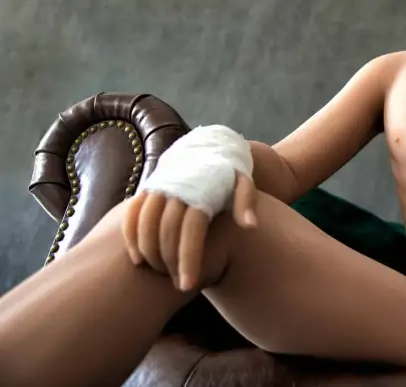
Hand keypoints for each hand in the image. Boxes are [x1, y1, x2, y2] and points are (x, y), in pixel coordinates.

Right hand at [121, 171, 257, 291]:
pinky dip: (129, 235)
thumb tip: (250, 226)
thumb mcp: (244, 182)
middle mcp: (176, 188)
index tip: (188, 285)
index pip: (192, 231)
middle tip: (176, 286)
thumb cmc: (229, 173)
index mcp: (201, 190)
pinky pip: (131, 213)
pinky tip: (137, 258)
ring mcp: (158, 187)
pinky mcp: (147, 187)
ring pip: (144, 223)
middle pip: (166, 231)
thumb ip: (246, 202)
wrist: (208, 145)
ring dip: (147, 252)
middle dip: (168, 262)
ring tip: (157, 275)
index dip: (189, 259)